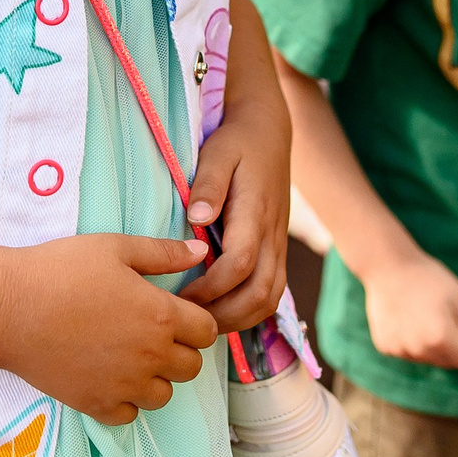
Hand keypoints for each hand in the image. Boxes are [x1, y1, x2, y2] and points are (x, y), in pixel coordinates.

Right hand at [0, 234, 215, 424]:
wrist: (9, 308)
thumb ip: (163, 253)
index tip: (174, 313)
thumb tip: (200, 251)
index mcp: (161, 316)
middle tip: (151, 334)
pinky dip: (125, 400)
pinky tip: (109, 377)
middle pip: (192, 367)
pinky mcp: (96, 405)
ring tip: (130, 356)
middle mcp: (150, 356)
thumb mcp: (116, 248)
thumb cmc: (61, 270)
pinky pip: (130, 415)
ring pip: (164, 395)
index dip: (196, 320)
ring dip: (155, 379)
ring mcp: (124, 385)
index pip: (208, 331)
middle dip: (180, 350)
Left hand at [180, 102, 289, 333]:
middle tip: (186, 320)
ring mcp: (278, 246)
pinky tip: (219, 312)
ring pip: (268, 300)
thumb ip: (209, 184)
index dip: (210, 288)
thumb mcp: (218, 152)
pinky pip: (271, 294)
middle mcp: (272, 235)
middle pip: (258, 294)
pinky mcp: (277, 252)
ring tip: (200, 322)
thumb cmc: (237, 143)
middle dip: (223, 315)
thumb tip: (196, 217)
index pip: (240, 264)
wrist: (269, 134)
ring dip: (237, 320)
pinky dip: (248, 312)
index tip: (180, 295)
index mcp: (255, 212)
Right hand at [361, 248, 457, 370]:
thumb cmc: (429, 278)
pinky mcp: (386, 347)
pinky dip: (411, 341)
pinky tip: (405, 318)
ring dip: (430, 344)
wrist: (386, 266)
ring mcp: (399, 350)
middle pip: (449, 363)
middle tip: (439, 315)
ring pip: (429, 359)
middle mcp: (419, 350)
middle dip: (451, 345)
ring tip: (420, 315)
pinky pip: (409, 353)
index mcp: (441, 338)